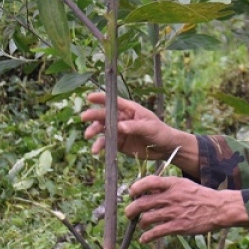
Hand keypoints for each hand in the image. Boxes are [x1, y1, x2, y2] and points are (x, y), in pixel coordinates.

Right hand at [80, 92, 197, 172]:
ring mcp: (118, 131)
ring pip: (102, 129)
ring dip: (94, 131)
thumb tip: (119, 126)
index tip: (90, 97)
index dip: (101, 98)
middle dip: (94, 115)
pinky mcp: (118, 143)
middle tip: (84, 117)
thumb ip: (134, 126)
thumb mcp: (150, 127)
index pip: (114, 101)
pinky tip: (96, 151)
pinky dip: (99, 146)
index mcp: (130, 109)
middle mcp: (121, 118)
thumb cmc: (160, 132)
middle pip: (105, 115)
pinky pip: (106, 143)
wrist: (164, 148)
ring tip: (88, 136)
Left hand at [125, 176, 248, 243]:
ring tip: (141, 224)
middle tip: (129, 213)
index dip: (136, 187)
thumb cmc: (200, 196)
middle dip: (131, 209)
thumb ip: (167, 187)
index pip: (149, 182)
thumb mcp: (184, 185)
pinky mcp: (178, 227)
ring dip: (140, 223)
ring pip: (147, 218)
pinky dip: (147, 237)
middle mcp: (171, 197)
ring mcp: (174, 212)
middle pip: (143, 202)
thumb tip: (148, 191)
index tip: (132, 193)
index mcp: (173, 184)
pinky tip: (144, 239)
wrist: (218, 208)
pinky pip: (157, 232)